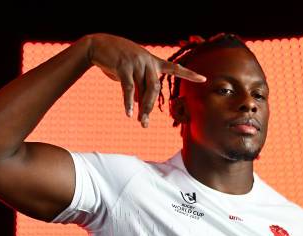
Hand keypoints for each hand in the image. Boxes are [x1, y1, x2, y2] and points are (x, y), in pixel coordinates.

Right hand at [87, 33, 206, 127]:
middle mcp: (147, 61)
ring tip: (139, 121)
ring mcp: (136, 63)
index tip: (204, 79)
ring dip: (141, 108)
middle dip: (150, 107)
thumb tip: (141, 105)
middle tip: (145, 123)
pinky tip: (128, 113)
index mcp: (153, 61)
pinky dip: (128, 102)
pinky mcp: (123, 66)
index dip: (189, 74)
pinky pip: (128, 89)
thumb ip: (139, 85)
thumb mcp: (132, 70)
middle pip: (155, 88)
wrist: (98, 45)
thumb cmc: (116, 59)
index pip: (175, 68)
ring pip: (142, 90)